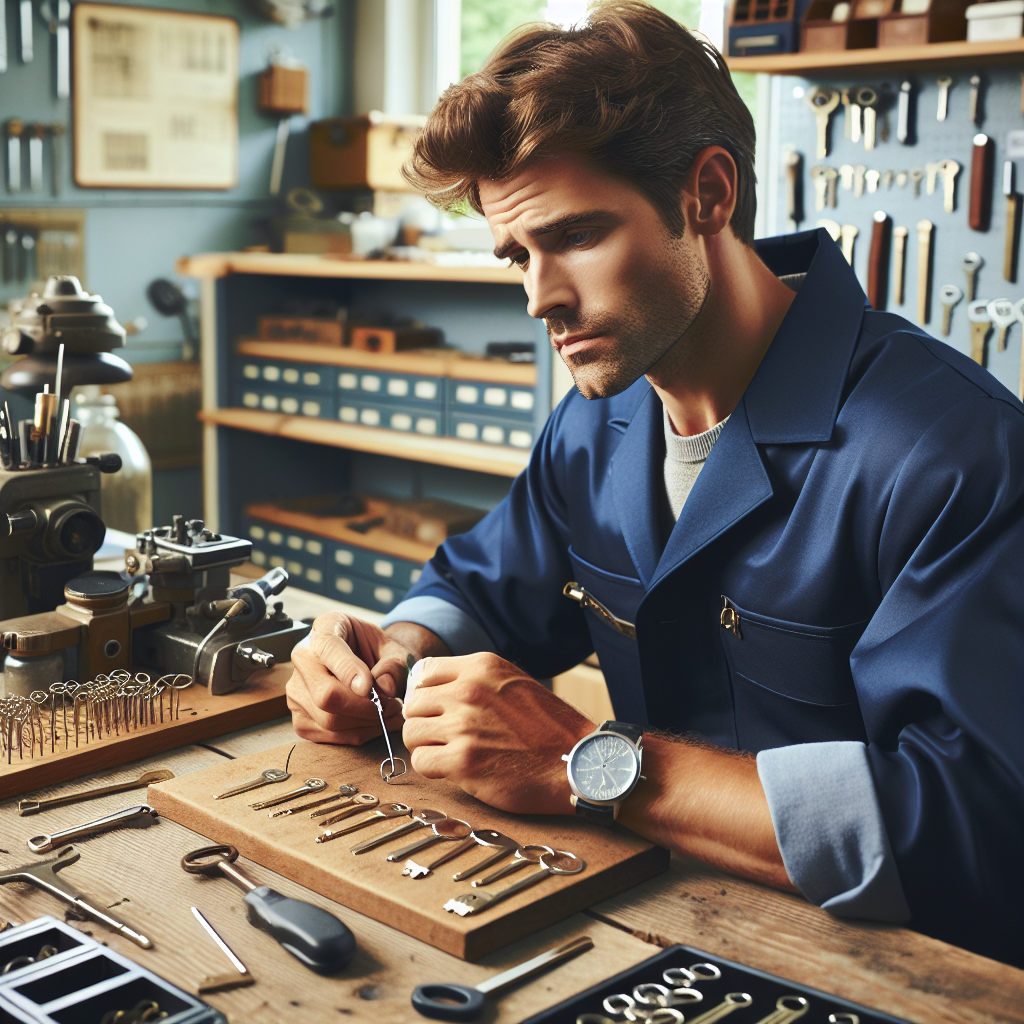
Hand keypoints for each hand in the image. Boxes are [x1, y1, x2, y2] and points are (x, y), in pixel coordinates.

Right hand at [286, 612, 411, 744]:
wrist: (370, 661)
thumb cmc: (379, 651)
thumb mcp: (395, 649)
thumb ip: (394, 665)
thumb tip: (386, 689)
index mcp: (326, 628)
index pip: (329, 649)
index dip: (349, 671)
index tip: (370, 687)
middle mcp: (303, 657)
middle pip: (326, 695)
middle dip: (366, 708)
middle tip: (393, 706)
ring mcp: (297, 690)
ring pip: (328, 720)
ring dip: (366, 723)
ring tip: (389, 713)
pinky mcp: (301, 718)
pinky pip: (328, 735)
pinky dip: (358, 733)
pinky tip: (373, 722)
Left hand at [401, 653, 593, 813]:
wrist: (576, 762)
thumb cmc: (547, 727)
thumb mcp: (513, 682)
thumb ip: (475, 680)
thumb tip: (432, 688)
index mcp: (482, 667)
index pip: (423, 672)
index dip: (426, 693)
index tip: (438, 710)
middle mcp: (469, 691)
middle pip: (413, 703)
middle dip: (425, 721)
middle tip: (445, 736)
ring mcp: (465, 726)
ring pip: (411, 732)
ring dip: (426, 746)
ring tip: (451, 752)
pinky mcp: (464, 761)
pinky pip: (420, 761)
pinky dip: (432, 768)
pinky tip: (454, 769)